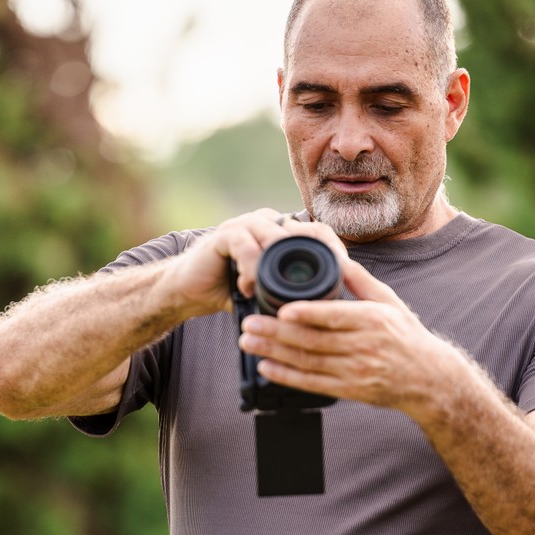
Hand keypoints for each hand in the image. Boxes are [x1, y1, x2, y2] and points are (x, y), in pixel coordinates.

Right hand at [167, 208, 349, 316]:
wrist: (189, 291)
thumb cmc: (231, 292)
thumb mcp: (269, 293)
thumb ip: (294, 293)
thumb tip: (329, 312)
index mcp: (281, 233)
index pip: (317, 231)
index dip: (333, 248)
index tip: (345, 272)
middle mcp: (266, 222)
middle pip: (300, 230)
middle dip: (313, 258)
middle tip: (320, 285)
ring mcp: (245, 225)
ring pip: (274, 238)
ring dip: (277, 269)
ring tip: (271, 293)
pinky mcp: (225, 234)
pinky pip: (245, 245)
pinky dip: (251, 268)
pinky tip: (247, 289)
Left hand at [239, 257, 444, 412]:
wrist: (428, 379)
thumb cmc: (406, 335)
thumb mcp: (389, 301)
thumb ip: (359, 279)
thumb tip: (335, 254)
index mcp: (373, 321)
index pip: (336, 317)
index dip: (307, 314)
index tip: (282, 307)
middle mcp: (364, 347)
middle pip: (314, 341)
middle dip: (277, 332)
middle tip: (249, 323)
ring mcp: (356, 372)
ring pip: (308, 362)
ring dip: (274, 352)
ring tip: (249, 341)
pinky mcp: (349, 390)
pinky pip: (312, 384)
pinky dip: (287, 376)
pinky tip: (266, 367)